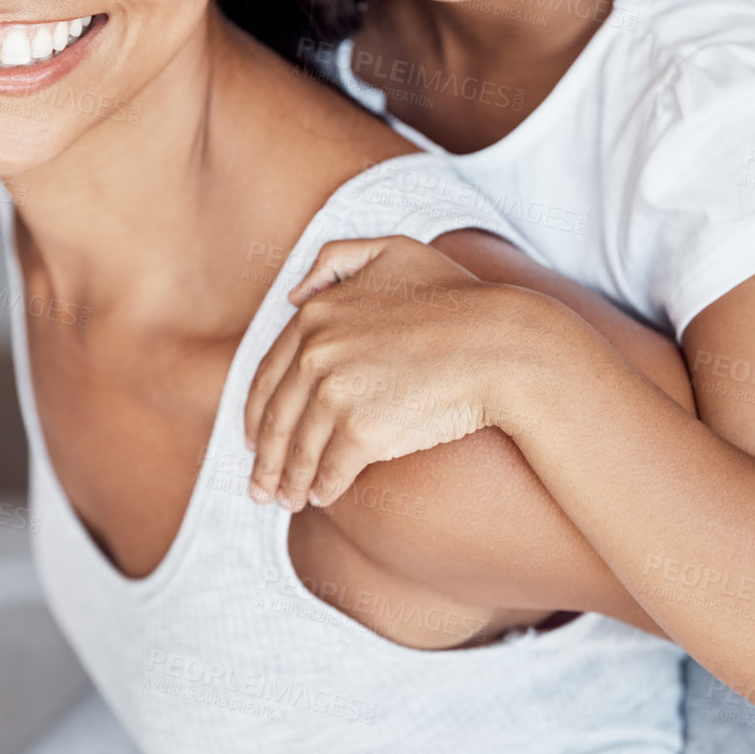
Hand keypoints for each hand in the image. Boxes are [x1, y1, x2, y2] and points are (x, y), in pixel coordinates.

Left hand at [244, 234, 534, 510]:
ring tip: (288, 501)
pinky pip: (331, 470)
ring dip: (290, 482)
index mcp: (315, 315)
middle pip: (277, 418)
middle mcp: (316, 353)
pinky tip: (323, 498)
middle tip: (260, 486)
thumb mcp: (392, 252)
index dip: (257, 412)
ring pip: (300, 450)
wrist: (501, 344)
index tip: (252, 438)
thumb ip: (336, 261)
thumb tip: (293, 294)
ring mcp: (336, 393)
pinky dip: (323, 488)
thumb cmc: (457, 299)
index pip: (268, 375)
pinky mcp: (362, 432)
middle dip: (265, 458)